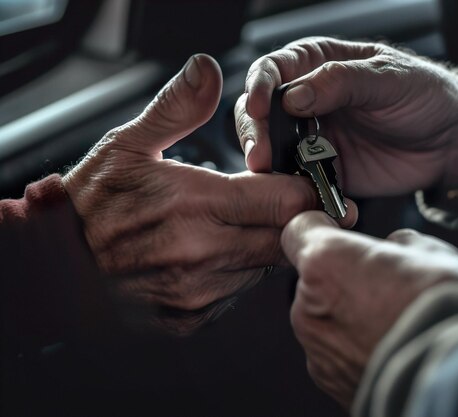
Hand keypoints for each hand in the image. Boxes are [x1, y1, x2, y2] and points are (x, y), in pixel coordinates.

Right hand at [63, 54, 356, 333]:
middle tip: (284, 205)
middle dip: (292, 220)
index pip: (284, 201)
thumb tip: (208, 71)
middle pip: (283, 238)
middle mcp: (202, 253)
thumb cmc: (88, 204)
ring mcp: (197, 291)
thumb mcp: (127, 144)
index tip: (317, 187)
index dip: (309, 192)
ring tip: (234, 226)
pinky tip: (212, 254)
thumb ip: (177, 109)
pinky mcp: (189, 317)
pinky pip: (234, 294)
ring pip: (261, 267)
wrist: (55, 264)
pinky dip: (234, 272)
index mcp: (195, 204)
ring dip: (260, 245)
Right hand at [237, 37, 457, 196]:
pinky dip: (293, 191)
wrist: (451, 141)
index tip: (258, 108)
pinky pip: (298, 182)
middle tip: (262, 155)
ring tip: (275, 181)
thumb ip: (341, 81)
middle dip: (256, 133)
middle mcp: (307, 101)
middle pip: (261, 114)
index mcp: (318, 64)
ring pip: (274, 151)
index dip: (258, 87)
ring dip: (269, 167)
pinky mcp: (324, 171)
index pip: (272, 70)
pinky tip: (298, 197)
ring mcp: (313, 139)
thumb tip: (293, 96)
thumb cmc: (425, 94)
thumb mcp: (387, 78)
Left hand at [281, 211, 457, 406]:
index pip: (298, 229)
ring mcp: (318, 350)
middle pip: (315, 279)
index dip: (321, 226)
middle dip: (343, 278)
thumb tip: (393, 248)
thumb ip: (395, 244)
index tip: (339, 229)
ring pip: (325, 318)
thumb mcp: (429, 252)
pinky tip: (391, 348)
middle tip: (386, 285)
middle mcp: (309, 307)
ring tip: (395, 323)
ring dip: (350, 316)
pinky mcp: (331, 382)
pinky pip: (337, 353)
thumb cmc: (446, 312)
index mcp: (325, 263)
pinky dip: (356, 348)